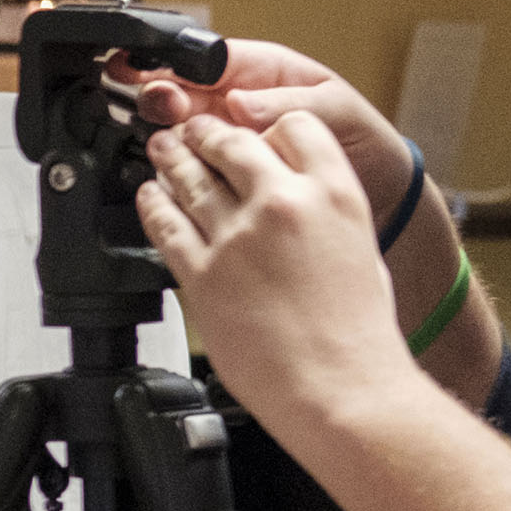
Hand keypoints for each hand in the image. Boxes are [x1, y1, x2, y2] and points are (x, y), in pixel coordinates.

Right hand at [117, 38, 420, 232]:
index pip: (204, 58)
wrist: (378, 191)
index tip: (147, 70)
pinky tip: (173, 175)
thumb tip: (239, 102)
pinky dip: (175, 172)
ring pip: (176, 131)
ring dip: (163, 135)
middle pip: (179, 91)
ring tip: (166, 144)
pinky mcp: (225, 175)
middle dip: (161, 97)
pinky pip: (190, 168)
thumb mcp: (335, 111)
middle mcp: (235, 101)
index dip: (170, 60)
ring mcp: (227, 139)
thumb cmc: (362, 138)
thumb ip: (288, 105)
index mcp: (260, 72)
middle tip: (164, 110)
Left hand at [134, 111, 421, 437]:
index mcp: (333, 193)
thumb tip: (297, 197)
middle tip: (192, 128)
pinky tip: (149, 194)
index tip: (252, 128)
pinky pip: (166, 226)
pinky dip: (153, 204)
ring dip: (172, 158)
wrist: (340, 387)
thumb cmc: (357, 332)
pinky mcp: (203, 274)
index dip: (267, 123)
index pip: (295, 125)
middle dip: (208, 132)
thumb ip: (326, 210)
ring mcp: (239, 238)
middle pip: (233, 142)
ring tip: (162, 148)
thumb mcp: (360, 247)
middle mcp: (284, 204)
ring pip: (192, 179)